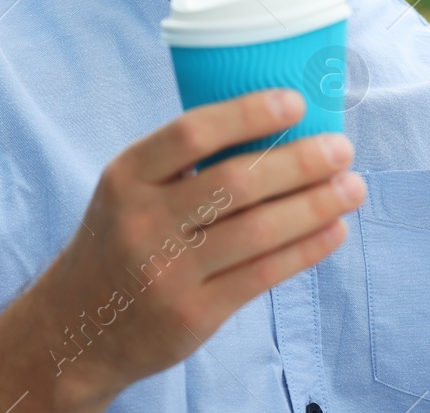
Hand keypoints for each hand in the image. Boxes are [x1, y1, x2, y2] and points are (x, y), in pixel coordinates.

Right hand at [29, 88, 363, 408]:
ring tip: (352, 188)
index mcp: (125, 177)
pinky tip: (332, 230)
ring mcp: (168, 272)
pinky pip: (263, 275)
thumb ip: (181, 165)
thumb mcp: (127, 192)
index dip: (248, 114)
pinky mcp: (192, 314)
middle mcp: (143, 222)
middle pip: (236, 183)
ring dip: (315, 206)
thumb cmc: (119, 242)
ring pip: (258, 231)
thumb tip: (273, 131)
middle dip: (299, 163)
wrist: (77, 326)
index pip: (191, 133)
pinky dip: (305, 249)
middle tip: (341, 148)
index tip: (296, 103)